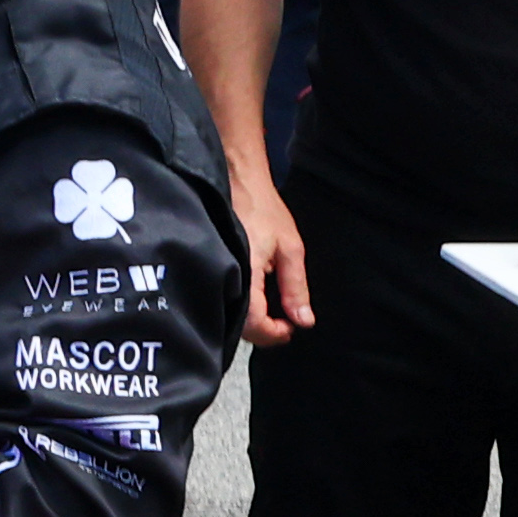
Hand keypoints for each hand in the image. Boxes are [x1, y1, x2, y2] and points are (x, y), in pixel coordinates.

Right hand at [232, 174, 316, 343]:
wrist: (237, 182)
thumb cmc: (263, 209)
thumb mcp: (290, 249)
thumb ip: (296, 287)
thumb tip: (303, 320)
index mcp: (246, 273)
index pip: (254, 321)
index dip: (273, 333)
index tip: (290, 330)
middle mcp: (226, 276)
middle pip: (240, 325)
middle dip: (264, 331)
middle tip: (285, 324)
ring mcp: (217, 272)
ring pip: (231, 315)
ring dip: (253, 321)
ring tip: (273, 314)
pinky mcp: (214, 268)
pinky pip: (227, 298)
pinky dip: (243, 308)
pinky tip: (256, 301)